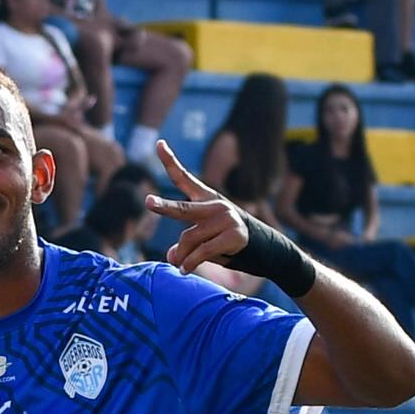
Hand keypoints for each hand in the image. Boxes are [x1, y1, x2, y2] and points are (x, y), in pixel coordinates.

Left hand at [148, 143, 256, 277]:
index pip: (184, 178)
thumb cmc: (229, 243)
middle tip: (148, 201)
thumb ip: (186, 244)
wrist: (267, 249)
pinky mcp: (233, 235)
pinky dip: (191, 263)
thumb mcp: (206, 239)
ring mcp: (226, 219)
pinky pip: (202, 252)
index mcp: (207, 199)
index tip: (159, 143)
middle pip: (183, 209)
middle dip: (164, 206)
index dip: (170, 161)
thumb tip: (173, 257)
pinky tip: (185, 270)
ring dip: (181, 256)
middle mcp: (215, 206)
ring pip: (188, 238)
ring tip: (179, 265)